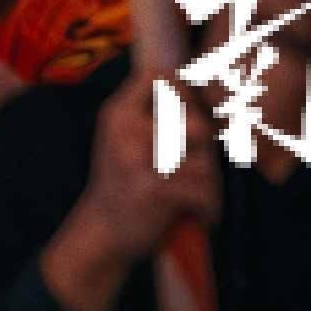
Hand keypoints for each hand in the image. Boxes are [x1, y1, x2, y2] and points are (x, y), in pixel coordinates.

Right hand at [43, 76, 223, 310]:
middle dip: (204, 151)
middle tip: (195, 169)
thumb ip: (148, 114)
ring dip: (209, 183)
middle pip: (195, 123)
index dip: (182, 92)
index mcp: (117, 113)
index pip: (155, 78)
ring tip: (196, 195)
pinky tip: (198, 213)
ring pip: (205, 161)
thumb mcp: (122, 139)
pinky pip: (204, 190)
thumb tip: (188, 84)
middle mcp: (127, 130)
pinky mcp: (156, 189)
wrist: (101, 232)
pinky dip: (209, 207)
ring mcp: (140, 159)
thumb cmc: (120, 184)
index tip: (188, 115)